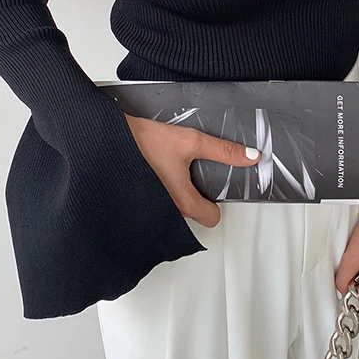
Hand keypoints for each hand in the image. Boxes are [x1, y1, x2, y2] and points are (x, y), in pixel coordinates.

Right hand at [124, 113, 260, 228]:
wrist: (109, 140)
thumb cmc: (144, 142)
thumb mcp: (191, 141)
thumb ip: (223, 150)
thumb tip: (250, 156)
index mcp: (182, 202)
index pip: (212, 219)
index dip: (215, 202)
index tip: (209, 184)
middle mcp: (166, 213)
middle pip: (192, 216)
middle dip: (194, 198)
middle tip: (188, 175)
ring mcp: (150, 213)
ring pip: (173, 213)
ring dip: (175, 197)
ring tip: (170, 172)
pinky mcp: (136, 206)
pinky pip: (155, 210)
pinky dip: (158, 198)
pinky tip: (155, 176)